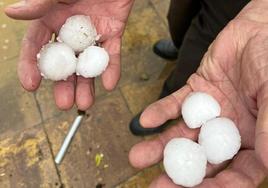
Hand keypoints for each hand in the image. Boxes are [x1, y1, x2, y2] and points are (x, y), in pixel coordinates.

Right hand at [4, 0, 132, 109]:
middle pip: (65, 64)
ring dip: (87, 85)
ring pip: (87, 64)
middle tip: (64, 104)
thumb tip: (11, 13)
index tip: (30, 86)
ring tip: (85, 104)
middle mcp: (70, 32)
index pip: (37, 47)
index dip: (31, 66)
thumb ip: (40, 4)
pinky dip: (112, 69)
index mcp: (51, 20)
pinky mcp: (113, 34)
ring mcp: (92, 35)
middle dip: (64, 85)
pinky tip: (109, 84)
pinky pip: (112, 55)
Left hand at [129, 0, 267, 186]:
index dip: (218, 187)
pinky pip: (175, 105)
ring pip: (182, 134)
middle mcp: (228, 130)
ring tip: (137, 157)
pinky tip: (145, 121)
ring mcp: (209, 112)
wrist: (259, 30)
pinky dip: (159, 112)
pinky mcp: (194, 91)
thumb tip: (267, 162)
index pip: (237, 173)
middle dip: (180, 173)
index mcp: (253, 138)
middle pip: (202, 159)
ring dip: (160, 146)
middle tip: (156, 185)